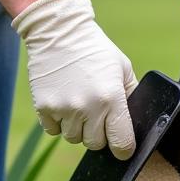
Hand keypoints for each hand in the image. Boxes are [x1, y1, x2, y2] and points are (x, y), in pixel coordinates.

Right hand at [13, 0, 137, 158]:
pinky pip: (53, 131)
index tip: (122, 146)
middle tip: (97, 113)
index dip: (124, 148)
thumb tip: (136, 122)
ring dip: (78, 128)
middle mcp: (87, 108)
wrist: (59, 31)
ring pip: (73, 138)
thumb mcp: (123, 69)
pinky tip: (63, 102)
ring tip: (79, 104)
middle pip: (95, 144)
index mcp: (112, 98)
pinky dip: (59, 122)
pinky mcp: (43, 107)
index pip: (122, 143)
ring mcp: (63, 109)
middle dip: (99, 133)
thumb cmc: (95, 50)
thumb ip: (131, 96)